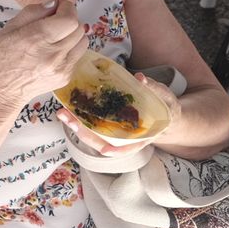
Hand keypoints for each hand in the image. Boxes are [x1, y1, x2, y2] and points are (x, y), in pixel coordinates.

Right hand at [0, 0, 89, 109]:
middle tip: (55, 22)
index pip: (70, 18)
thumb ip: (33, 12)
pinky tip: (54, 53)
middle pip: (79, 28)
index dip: (66, 8)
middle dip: (69, 20)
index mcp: (37, 38)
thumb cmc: (1, 58)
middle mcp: (53, 54)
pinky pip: (77, 56)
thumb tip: (54, 4)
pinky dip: (70, 50)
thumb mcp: (9, 28)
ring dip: (73, 35)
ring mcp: (62, 68)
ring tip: (57, 38)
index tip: (58, 8)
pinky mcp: (66, 77)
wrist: (1, 91)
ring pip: (83, 41)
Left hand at [55, 71, 182, 156]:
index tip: (106, 149)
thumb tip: (140, 78)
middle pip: (103, 142)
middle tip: (70, 121)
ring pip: (94, 135)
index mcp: (144, 135)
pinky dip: (80, 119)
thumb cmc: (166, 108)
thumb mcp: (166, 97)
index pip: (131, 146)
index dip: (119, 149)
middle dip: (85, 133)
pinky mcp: (109, 125)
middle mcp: (127, 138)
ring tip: (62, 113)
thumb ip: (154, 88)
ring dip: (77, 126)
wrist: (166, 117)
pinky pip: (93, 126)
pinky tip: (68, 109)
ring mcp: (116, 133)